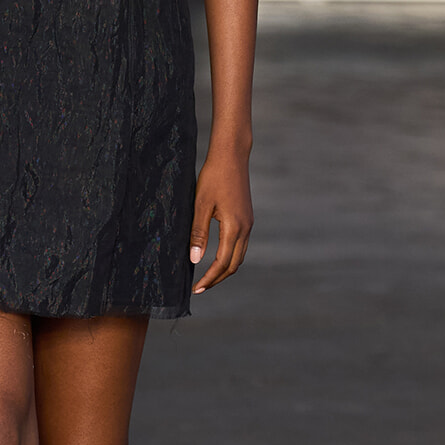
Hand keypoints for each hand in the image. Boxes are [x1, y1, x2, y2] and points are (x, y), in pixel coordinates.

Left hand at [189, 147, 252, 293]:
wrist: (232, 156)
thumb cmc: (213, 176)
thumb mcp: (200, 204)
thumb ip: (198, 233)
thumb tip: (195, 260)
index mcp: (234, 227)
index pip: (222, 263)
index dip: (209, 278)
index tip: (196, 289)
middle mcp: (246, 228)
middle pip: (234, 264)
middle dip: (217, 278)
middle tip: (200, 287)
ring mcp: (249, 223)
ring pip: (239, 255)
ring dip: (224, 269)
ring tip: (207, 276)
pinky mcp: (247, 217)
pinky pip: (241, 245)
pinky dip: (230, 256)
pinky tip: (217, 256)